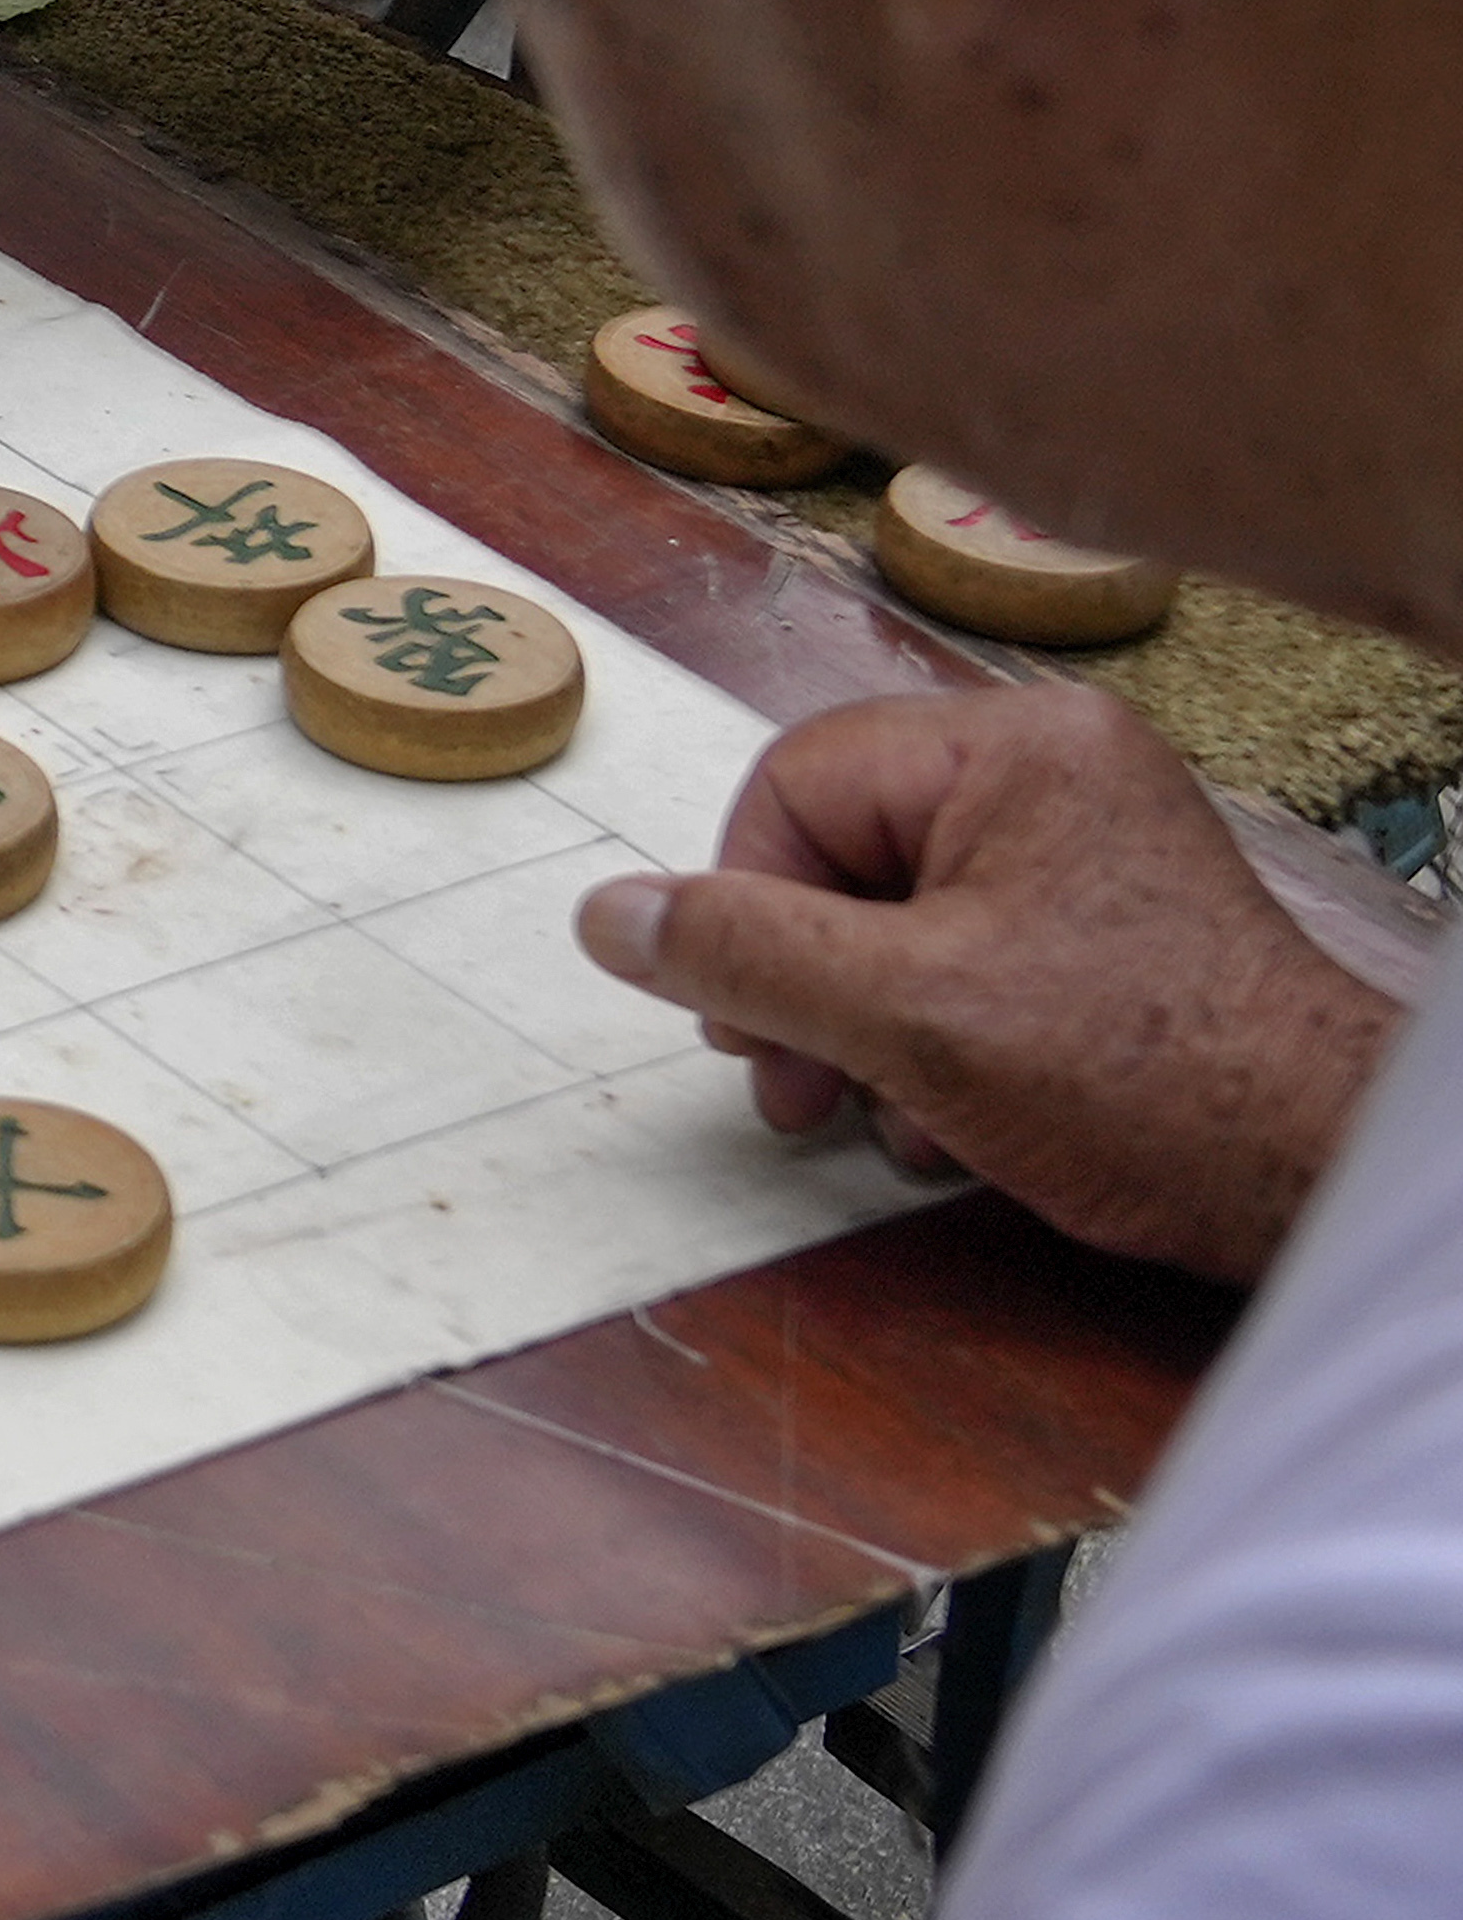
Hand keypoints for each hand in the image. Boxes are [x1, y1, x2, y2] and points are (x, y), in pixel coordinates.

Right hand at [572, 686, 1397, 1283]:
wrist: (1313, 1170)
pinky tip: (949, 1122)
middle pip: (840, 852)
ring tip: (876, 1117)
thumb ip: (740, 955)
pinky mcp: (1107, 926)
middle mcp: (1056, 772)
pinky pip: (964, 953)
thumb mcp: (902, 1014)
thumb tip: (606, 915)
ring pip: (893, 918)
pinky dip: (933, 1040)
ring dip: (859, 1030)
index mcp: (1012, 749)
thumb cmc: (1138, 1078)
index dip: (747, 906)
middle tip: (797, 1089)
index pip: (796, 785)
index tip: (754, 1025)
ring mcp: (1088, 849)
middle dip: (800, 985)